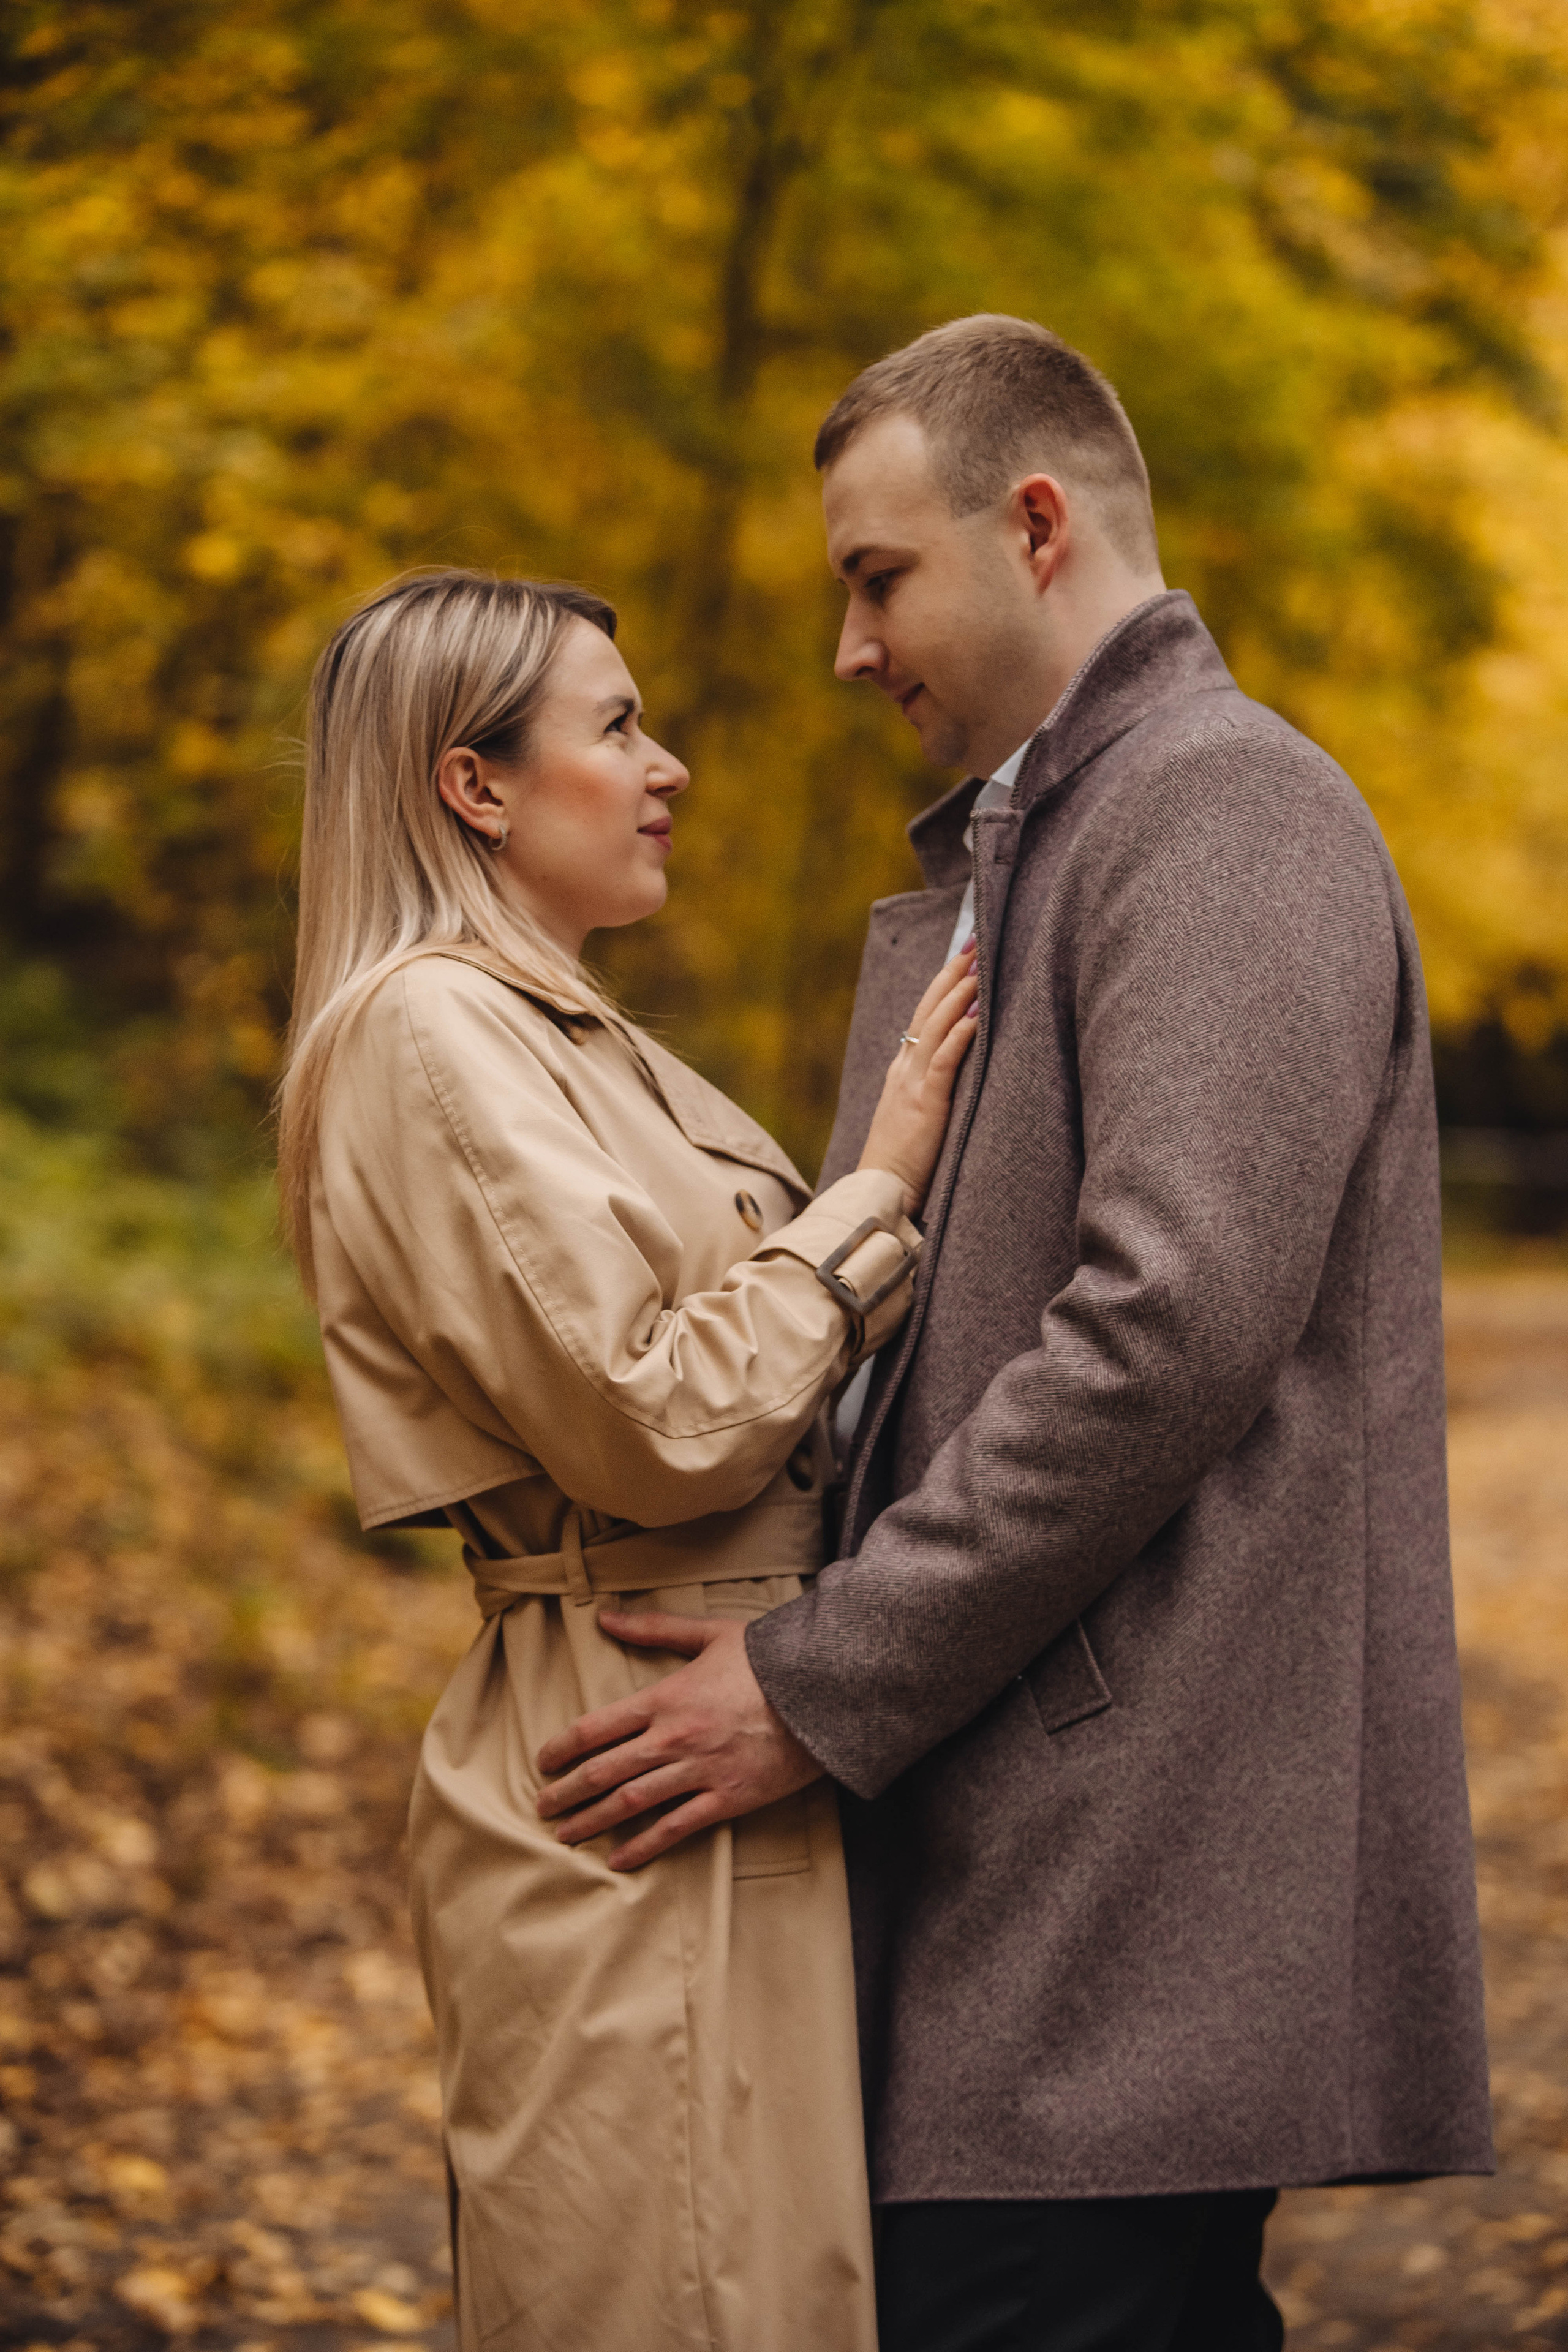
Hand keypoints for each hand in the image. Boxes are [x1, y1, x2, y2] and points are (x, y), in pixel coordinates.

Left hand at [534, 1611, 820, 1869]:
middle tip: (543, 1808)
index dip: (562, 1748)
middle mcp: (674, 1739)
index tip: (543, 1763)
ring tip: (566, 1835)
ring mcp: (699, 1771)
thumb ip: (653, 1629)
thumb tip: (605, 1618)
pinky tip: (619, 1859)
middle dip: (566, 1794)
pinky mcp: (727, 1798)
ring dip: (592, 1822)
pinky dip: (643, 1847)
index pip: (596, 1728)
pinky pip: (675, 1828)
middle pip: (603, 1772)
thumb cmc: (767, 1660)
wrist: (824, 1692)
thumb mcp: (709, 1634)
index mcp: (665, 1698)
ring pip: (630, 1804)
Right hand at [858, 944, 977, 1214]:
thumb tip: (958, 1066)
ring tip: (980, 966)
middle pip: (928, 1010)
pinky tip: (975, 1015)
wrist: (879, 1194)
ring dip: (958, 994)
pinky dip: (959, 1035)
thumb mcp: (917, 1116)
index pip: (923, 1017)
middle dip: (952, 974)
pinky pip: (942, 1062)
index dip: (943, 985)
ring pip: (935, 1027)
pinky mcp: (924, 1105)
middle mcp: (903, 1069)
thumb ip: (932, 1088)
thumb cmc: (902, 1163)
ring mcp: (911, 1085)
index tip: (963, 957)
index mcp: (902, 1071)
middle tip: (974, 942)